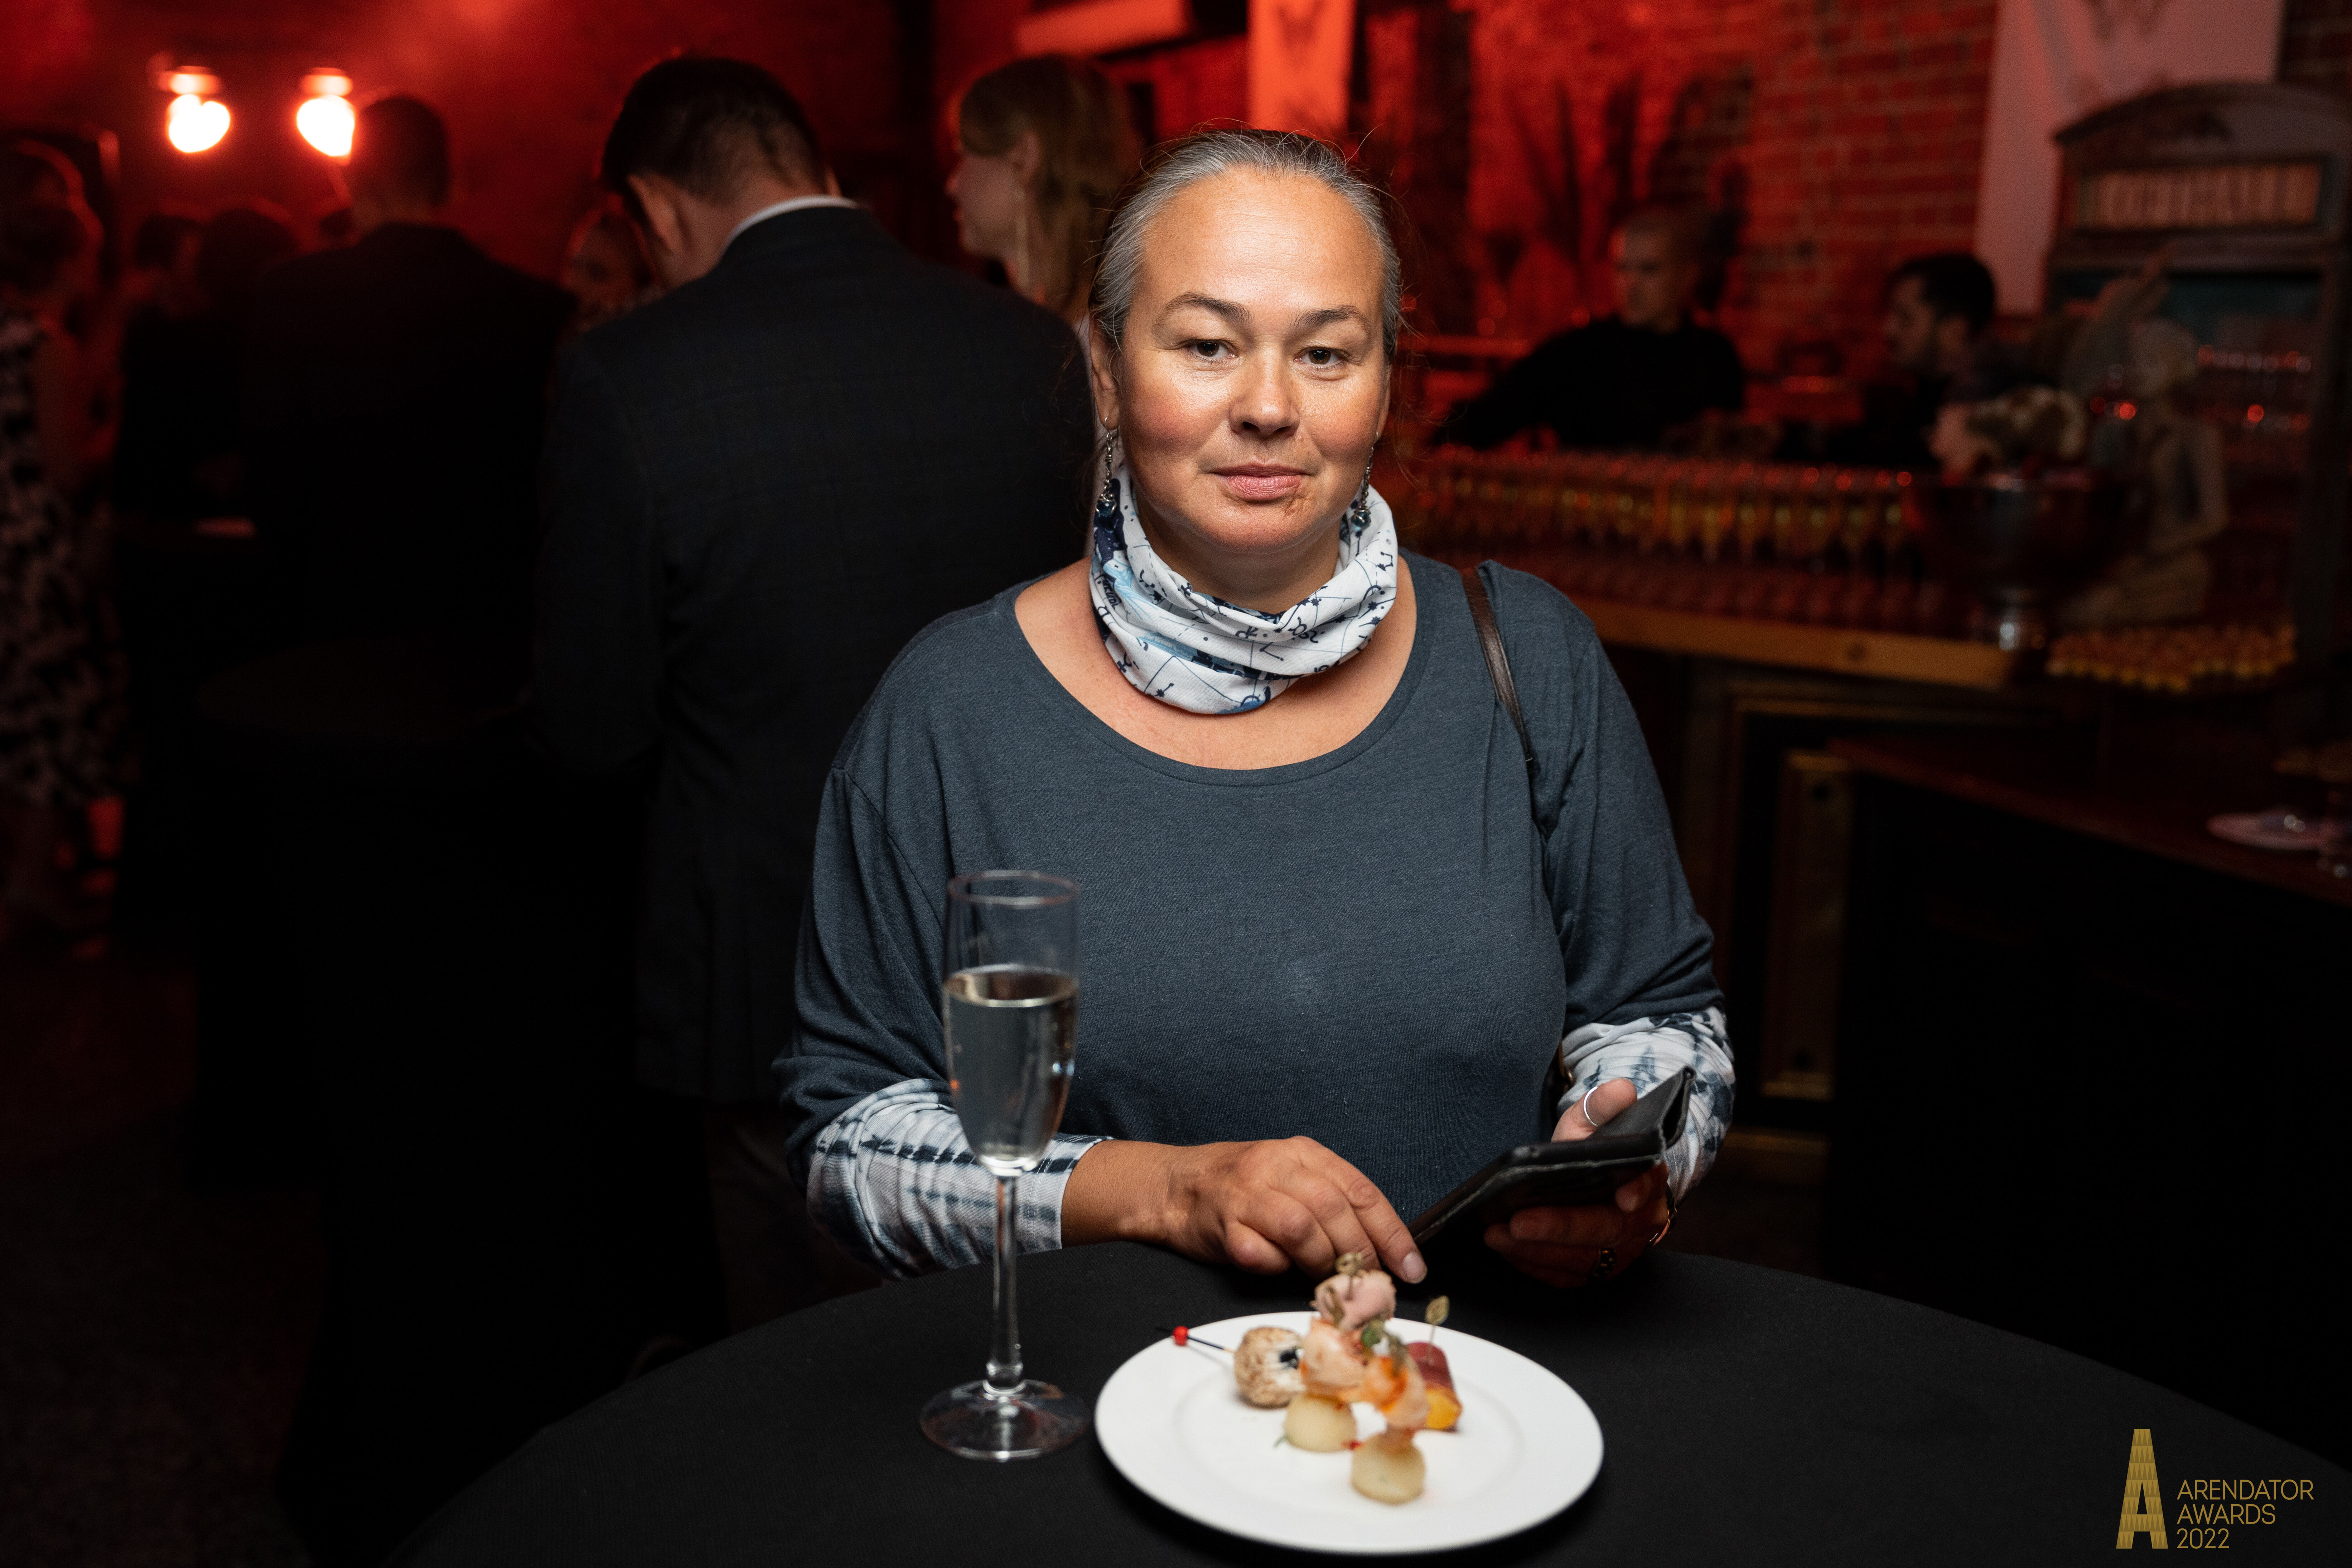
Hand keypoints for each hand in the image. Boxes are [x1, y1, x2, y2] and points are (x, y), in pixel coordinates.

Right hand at [1063, 1137, 1424, 1282]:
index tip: (1412, 1268)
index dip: (1392, 1234)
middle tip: (1365, 1281)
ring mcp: (1247, 1194)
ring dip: (1319, 1262)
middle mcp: (1276, 1167)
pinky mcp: (1222, 1224)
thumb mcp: (1293, 1179)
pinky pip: (1259, 1253)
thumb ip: (1332, 1205)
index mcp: (1303, 1154)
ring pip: (1301, 1229)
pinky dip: (1275, 1266)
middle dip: (1358, 1253)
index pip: (1362, 1192)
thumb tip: (1381, 1252)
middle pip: (1334, 1210)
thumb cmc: (1242, 1188)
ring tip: (1320, 1277)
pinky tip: (1275, 1266)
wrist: (1175, 1185)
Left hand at [1483, 1078, 1671, 1287]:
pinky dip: (1535, 1266)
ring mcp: (1621, 1252)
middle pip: (1606, 1230)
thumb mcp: (1594, 1124)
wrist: (1602, 1185)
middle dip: (1559, 1228)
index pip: (1649, 1186)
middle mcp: (1640, 1221)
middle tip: (1516, 1222)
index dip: (1639, 1191)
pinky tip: (1507, 1250)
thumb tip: (1621, 1090)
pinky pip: (1567, 1277)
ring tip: (1496, 1235)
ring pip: (1583, 1261)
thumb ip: (1603, 1107)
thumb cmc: (1595, 1154)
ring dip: (1537, 1251)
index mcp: (1647, 1181)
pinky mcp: (1599, 1271)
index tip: (1624, 1196)